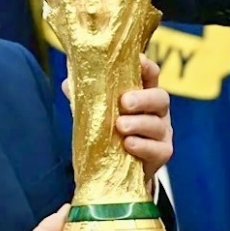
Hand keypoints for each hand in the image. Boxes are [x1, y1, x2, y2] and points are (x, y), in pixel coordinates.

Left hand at [64, 55, 173, 192]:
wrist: (116, 169)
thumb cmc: (109, 133)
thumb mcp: (96, 112)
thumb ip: (85, 98)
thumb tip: (67, 83)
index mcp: (143, 94)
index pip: (150, 74)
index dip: (147, 66)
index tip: (139, 60)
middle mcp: (157, 111)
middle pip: (160, 98)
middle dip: (143, 98)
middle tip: (124, 102)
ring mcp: (162, 132)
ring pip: (157, 124)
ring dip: (138, 124)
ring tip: (120, 126)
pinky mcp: (162, 153)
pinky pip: (157, 149)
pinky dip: (142, 146)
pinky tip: (129, 144)